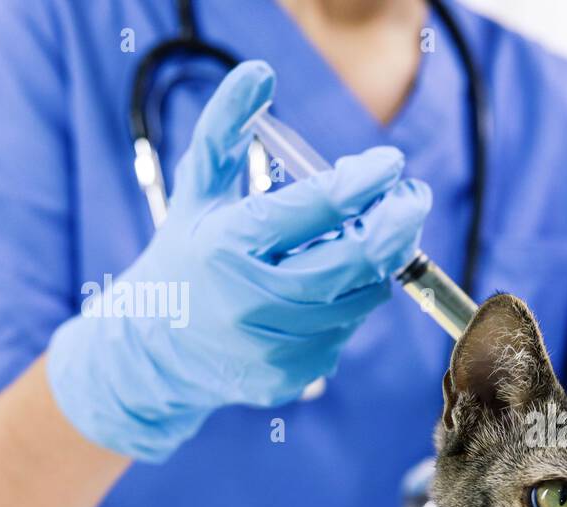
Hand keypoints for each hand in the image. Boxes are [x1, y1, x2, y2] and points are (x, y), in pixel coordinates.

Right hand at [47, 61, 430, 461]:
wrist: (154, 352)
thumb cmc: (184, 257)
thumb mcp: (196, 190)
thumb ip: (225, 127)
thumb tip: (260, 71)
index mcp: (229, 246)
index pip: (319, 206)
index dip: (366, 181)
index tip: (391, 163)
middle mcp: (255, 300)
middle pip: (359, 258)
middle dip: (399, 221)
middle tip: (412, 196)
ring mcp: (278, 345)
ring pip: (363, 295)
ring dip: (379, 260)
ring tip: (374, 233)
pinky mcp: (295, 375)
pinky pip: (347, 329)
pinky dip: (351, 298)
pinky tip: (335, 282)